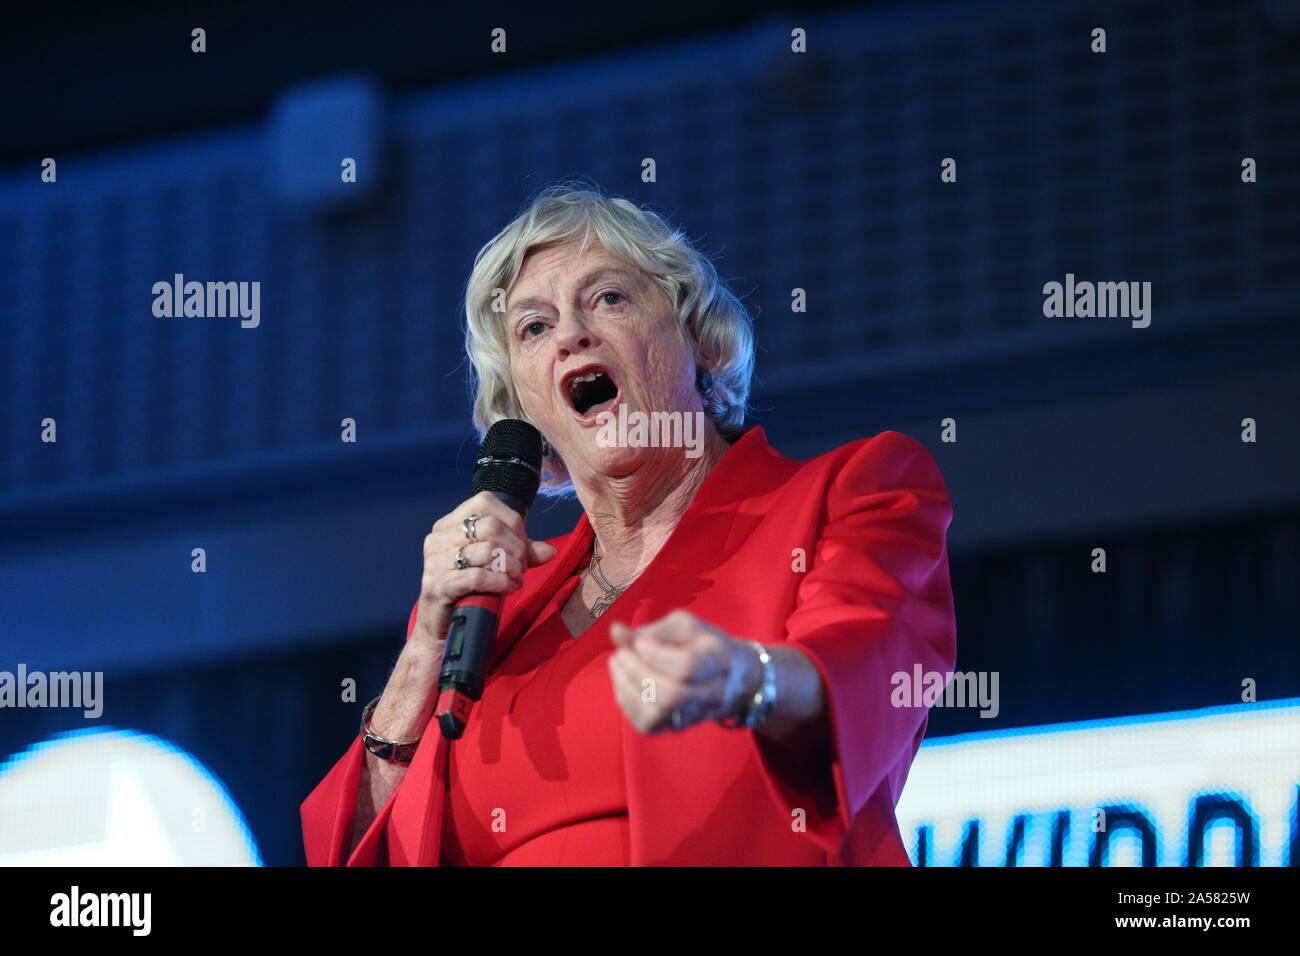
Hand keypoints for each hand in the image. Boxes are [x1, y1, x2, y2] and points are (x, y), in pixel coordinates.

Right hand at [411, 491, 556, 654]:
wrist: (443, 628)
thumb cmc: (470, 591)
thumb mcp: (497, 565)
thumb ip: (521, 553)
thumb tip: (549, 551)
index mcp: (450, 524)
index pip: (485, 502)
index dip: (512, 521)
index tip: (522, 544)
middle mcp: (439, 537)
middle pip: (490, 526)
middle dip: (516, 547)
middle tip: (522, 567)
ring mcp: (435, 560)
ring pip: (487, 550)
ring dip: (511, 567)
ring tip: (516, 580)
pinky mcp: (438, 584)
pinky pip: (478, 576)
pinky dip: (500, 582)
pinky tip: (507, 588)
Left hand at [607, 610, 761, 732]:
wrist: (732, 679)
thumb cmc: (703, 646)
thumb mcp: (684, 627)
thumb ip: (651, 630)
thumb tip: (615, 631)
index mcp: (718, 661)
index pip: (685, 666)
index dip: (655, 655)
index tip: (639, 641)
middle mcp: (710, 695)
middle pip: (670, 694)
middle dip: (636, 671)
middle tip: (621, 652)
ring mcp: (693, 716)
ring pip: (656, 713)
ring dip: (626, 686)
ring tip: (618, 662)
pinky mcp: (676, 727)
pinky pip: (646, 724)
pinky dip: (626, 702)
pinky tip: (623, 682)